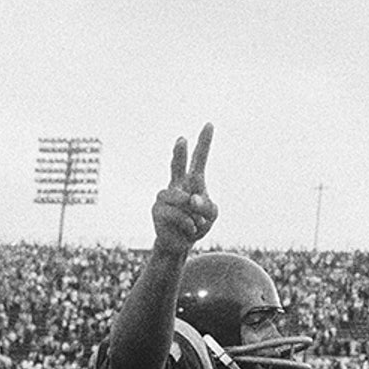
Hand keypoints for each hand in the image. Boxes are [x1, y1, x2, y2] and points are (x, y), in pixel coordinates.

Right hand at [151, 124, 216, 247]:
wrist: (180, 244)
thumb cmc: (197, 224)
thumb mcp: (212, 215)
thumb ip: (207, 205)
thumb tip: (191, 198)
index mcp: (192, 181)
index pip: (199, 159)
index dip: (204, 142)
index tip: (210, 124)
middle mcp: (176, 185)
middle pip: (177, 166)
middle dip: (179, 153)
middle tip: (181, 139)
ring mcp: (164, 197)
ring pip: (184, 201)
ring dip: (194, 216)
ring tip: (194, 224)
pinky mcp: (157, 210)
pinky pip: (179, 215)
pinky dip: (189, 224)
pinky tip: (187, 229)